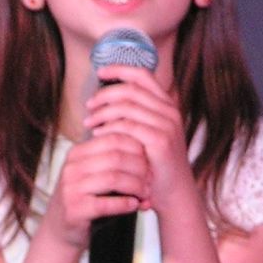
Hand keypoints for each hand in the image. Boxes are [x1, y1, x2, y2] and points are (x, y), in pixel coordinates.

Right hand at [43, 125, 150, 248]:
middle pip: (116, 157)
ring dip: (135, 186)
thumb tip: (151, 165)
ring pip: (113, 178)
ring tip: (145, 194)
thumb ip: (118, 167)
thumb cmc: (86, 200)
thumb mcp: (97, 177)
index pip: (113, 138)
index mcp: (78, 153)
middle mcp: (72, 167)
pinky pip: (106, 203)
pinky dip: (125, 204)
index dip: (137, 149)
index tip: (150, 164)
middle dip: (139, 168)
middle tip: (151, 181)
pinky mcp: (74, 209)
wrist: (61, 229)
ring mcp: (71, 188)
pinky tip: (134, 205)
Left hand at [82, 64, 194, 214]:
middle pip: (130, 89)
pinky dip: (108, 128)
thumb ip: (135, 116)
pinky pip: (127, 126)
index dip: (120, 69)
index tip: (100, 73)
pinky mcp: (159, 141)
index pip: (143, 75)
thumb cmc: (156, 165)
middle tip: (88, 107)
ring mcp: (166, 125)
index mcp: (166, 105)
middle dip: (104, 95)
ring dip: (102, 113)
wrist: (174, 192)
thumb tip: (106, 99)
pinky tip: (98, 136)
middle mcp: (169, 111)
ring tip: (88, 123)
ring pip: (126, 106)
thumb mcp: (148, 135)